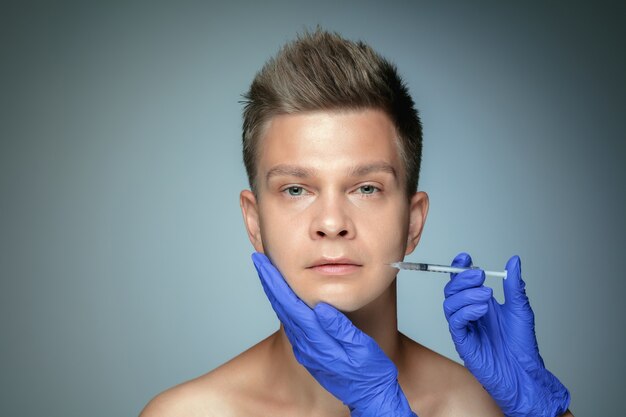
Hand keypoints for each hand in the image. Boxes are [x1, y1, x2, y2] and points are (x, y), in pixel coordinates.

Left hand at [252, 252, 416, 416]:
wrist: (371, 398)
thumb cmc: (370, 373)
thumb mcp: (361, 349)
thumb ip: (340, 329)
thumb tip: (320, 307)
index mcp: (317, 342)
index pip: (290, 305)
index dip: (275, 281)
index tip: (263, 263)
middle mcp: (305, 346)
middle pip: (281, 307)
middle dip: (269, 281)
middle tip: (258, 259)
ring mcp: (305, 350)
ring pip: (284, 315)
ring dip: (275, 291)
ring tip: (268, 271)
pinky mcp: (309, 352)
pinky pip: (292, 323)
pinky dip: (284, 304)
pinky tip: (285, 295)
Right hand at [443, 253, 569, 416]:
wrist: (523, 372)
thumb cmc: (521, 345)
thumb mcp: (520, 309)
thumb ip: (514, 285)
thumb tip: (514, 261)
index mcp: (480, 304)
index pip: (462, 282)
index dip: (459, 268)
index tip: (465, 258)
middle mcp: (469, 313)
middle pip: (451, 290)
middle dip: (462, 278)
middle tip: (480, 275)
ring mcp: (464, 327)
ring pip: (449, 304)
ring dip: (466, 295)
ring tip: (486, 296)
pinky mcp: (463, 341)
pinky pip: (455, 322)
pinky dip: (466, 312)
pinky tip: (482, 310)